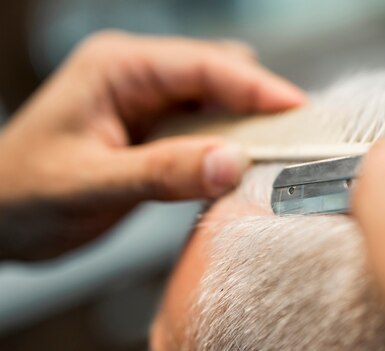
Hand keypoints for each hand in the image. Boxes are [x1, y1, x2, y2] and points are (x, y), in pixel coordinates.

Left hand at [0, 32, 304, 260]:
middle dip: (260, 105)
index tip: (301, 112)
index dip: (258, 87)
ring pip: (217, 103)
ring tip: (278, 156)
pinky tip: (241, 168)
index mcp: (119, 68)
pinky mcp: (155, 131)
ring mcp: (148, 103)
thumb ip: (164, 172)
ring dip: (247, 127)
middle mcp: (138, 76)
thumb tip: (234, 163)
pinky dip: (228, 147)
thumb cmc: (23, 195)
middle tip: (298, 141)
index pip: (205, 66)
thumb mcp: (92, 184)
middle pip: (220, 77)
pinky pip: (205, 130)